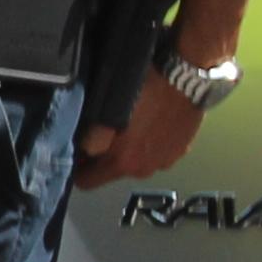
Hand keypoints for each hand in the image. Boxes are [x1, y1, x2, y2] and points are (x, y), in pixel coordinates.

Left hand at [75, 74, 204, 186]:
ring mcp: (166, 161)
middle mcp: (145, 170)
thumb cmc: (144, 90)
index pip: (87, 182)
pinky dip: (151, 142)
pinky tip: (152, 121)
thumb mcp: (107, 110)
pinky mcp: (182, 150)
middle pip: (113, 171)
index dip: (77, 167)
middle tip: (104, 129)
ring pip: (136, 161)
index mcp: (123, 164)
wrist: (185, 79)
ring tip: (131, 123)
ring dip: (130, 148)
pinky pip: (157, 151)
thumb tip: (83, 150)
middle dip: (105, 155)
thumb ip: (92, 138)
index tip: (76, 151)